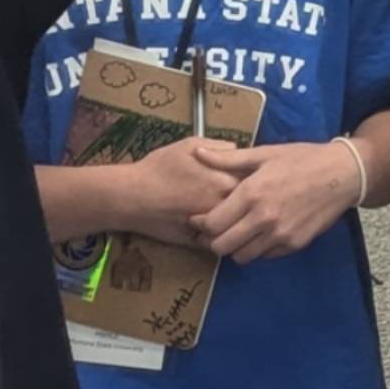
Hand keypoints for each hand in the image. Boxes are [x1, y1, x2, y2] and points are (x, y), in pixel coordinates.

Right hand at [119, 133, 249, 240]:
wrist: (132, 196)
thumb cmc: (160, 167)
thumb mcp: (190, 144)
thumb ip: (220, 147)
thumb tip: (240, 151)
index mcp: (226, 180)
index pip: (257, 184)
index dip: (256, 181)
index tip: (254, 179)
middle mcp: (224, 206)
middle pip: (251, 208)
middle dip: (251, 204)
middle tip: (247, 199)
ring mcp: (214, 226)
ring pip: (238, 228)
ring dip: (239, 223)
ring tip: (236, 215)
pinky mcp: (201, 243)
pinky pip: (221, 242)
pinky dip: (222, 237)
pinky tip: (219, 229)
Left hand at [194, 139, 362, 262]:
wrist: (343, 174)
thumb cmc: (302, 159)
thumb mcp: (264, 153)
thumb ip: (228, 159)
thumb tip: (197, 152)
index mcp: (251, 193)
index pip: (212, 224)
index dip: (200, 225)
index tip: (199, 219)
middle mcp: (263, 218)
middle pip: (222, 246)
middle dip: (214, 240)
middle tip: (216, 230)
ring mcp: (280, 235)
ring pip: (242, 257)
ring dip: (235, 248)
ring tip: (238, 233)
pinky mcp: (294, 244)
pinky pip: (265, 256)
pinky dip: (258, 249)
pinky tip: (261, 233)